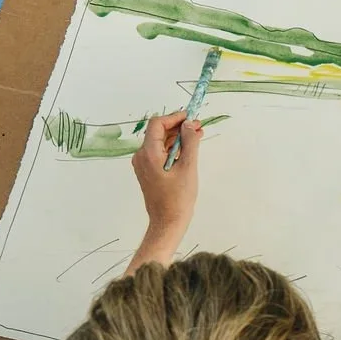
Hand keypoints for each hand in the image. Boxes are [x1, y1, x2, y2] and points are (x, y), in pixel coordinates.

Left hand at [128, 111, 201, 267]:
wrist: (167, 223)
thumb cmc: (178, 198)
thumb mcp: (188, 167)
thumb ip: (189, 142)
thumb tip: (189, 123)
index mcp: (148, 154)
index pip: (158, 124)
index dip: (175, 117)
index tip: (191, 117)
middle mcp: (142, 156)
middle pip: (158, 132)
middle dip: (178, 127)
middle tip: (198, 127)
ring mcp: (143, 164)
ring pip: (160, 142)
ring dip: (177, 137)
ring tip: (197, 136)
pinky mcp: (148, 171)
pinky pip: (160, 153)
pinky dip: (173, 148)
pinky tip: (188, 149)